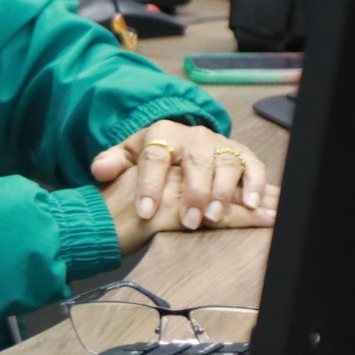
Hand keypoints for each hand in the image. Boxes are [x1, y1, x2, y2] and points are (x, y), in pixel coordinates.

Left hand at [92, 121, 266, 230]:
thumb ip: (112, 162)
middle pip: (195, 161)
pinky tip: (252, 205)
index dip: (148, 185)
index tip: (144, 211)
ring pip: (226, 163)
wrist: (180, 140)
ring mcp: (219, 144)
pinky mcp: (242, 153)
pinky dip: (255, 184)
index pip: (153, 158)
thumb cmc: (151, 156)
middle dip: (193, 192)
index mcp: (161, 134)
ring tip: (215, 216)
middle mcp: (193, 136)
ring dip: (223, 191)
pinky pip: (253, 165)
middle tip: (189, 220)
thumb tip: (99, 169)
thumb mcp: (128, 156)